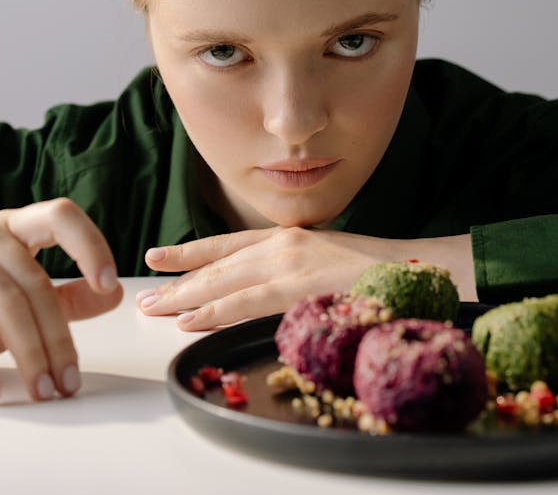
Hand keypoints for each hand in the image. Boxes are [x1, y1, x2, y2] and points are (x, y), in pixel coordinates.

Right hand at [0, 198, 122, 402]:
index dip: (89, 244)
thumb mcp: (15, 309)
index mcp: (9, 226)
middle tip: (67, 381)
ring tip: (40, 391)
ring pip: (4, 298)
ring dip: (28, 353)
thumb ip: (63, 298)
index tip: (109, 284)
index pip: (59, 216)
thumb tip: (114, 293)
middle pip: (33, 276)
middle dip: (57, 335)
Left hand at [136, 228, 476, 329]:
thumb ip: (292, 271)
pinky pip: (246, 301)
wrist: (413, 270)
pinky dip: (214, 310)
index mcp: (287, 237)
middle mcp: (281, 244)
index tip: (159, 257)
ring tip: (153, 308)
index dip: (190, 252)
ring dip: (184, 296)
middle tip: (144, 293)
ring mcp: (287, 263)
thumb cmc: (374, 273)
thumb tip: (265, 291)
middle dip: (177, 279)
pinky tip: (190, 320)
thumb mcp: (324, 263)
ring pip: (223, 281)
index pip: (227, 243)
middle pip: (217, 262)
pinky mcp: (296, 286)